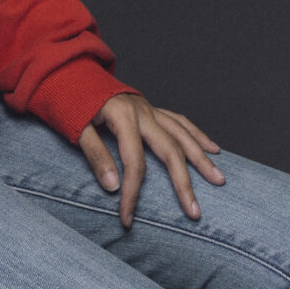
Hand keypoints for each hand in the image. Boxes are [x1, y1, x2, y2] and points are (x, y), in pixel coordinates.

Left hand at [79, 93, 223, 228]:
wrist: (71, 69)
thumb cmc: (71, 100)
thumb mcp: (76, 126)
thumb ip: (95, 155)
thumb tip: (113, 187)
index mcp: (123, 117)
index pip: (134, 164)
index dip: (132, 194)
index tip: (127, 219)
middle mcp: (143, 112)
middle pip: (170, 150)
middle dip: (183, 183)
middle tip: (195, 212)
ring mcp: (150, 109)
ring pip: (182, 135)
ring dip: (201, 158)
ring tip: (219, 179)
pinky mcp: (151, 108)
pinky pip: (179, 122)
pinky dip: (197, 135)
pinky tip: (213, 149)